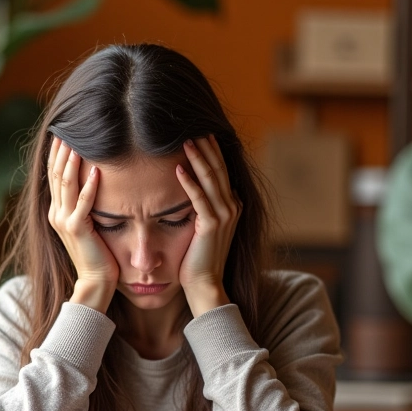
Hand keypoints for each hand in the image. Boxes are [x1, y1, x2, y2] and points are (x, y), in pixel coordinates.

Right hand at [47, 136, 118, 311]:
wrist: (96, 281)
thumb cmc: (97, 253)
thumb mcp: (88, 225)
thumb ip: (85, 205)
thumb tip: (94, 181)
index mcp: (56, 211)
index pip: (54, 176)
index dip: (56, 154)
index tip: (62, 133)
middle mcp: (56, 213)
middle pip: (56, 174)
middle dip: (61, 150)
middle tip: (67, 128)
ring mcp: (64, 221)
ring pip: (66, 184)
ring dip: (72, 162)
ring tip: (78, 142)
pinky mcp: (77, 229)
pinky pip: (83, 203)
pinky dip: (89, 186)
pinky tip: (97, 171)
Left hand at [175, 135, 241, 316]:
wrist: (205, 285)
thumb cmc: (198, 259)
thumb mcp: (202, 228)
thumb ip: (202, 207)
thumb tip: (192, 189)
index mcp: (231, 205)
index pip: (221, 170)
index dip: (211, 150)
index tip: (199, 132)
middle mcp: (232, 207)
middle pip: (219, 168)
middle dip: (206, 146)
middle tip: (192, 125)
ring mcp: (225, 216)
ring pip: (211, 179)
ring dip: (198, 157)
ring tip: (186, 139)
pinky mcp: (212, 226)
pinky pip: (200, 198)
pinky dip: (190, 182)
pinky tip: (179, 167)